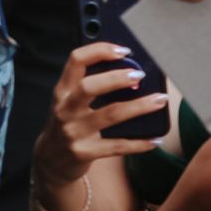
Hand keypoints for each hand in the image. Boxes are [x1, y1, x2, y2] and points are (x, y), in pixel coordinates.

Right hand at [40, 41, 165, 180]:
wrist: (51, 160)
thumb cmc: (68, 124)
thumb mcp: (70, 103)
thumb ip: (90, 87)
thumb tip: (131, 72)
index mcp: (63, 91)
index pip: (76, 61)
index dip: (100, 51)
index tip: (123, 51)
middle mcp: (65, 109)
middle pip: (89, 87)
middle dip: (117, 78)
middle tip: (140, 75)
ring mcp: (74, 132)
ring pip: (110, 115)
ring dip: (139, 106)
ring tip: (160, 100)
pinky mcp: (84, 152)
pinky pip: (117, 146)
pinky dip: (140, 143)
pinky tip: (156, 139)